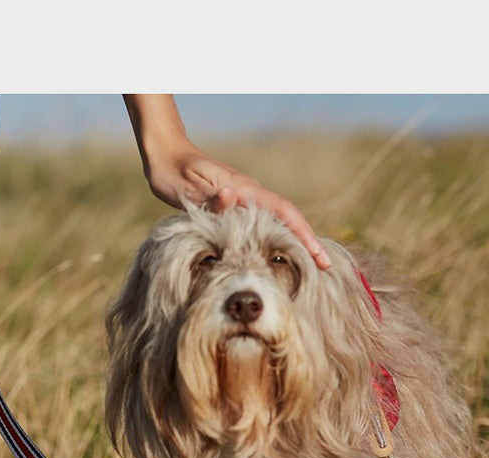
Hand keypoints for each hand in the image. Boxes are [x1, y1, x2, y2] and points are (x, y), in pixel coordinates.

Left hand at [123, 95, 330, 269]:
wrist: (166, 158)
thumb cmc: (175, 173)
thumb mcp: (190, 187)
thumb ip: (211, 195)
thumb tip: (232, 196)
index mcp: (244, 190)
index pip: (283, 213)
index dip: (303, 234)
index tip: (318, 255)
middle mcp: (250, 193)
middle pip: (288, 218)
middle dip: (307, 241)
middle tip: (325, 266)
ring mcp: (243, 198)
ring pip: (277, 221)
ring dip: (294, 239)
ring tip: (308, 264)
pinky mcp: (234, 203)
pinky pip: (262, 223)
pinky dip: (275, 236)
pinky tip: (277, 251)